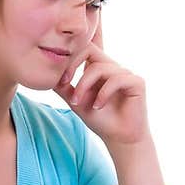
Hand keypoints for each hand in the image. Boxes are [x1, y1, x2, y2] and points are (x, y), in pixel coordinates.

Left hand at [51, 15, 149, 147]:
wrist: (119, 139)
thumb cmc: (100, 120)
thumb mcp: (76, 101)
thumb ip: (64, 87)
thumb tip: (47, 76)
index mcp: (99, 68)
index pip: (87, 46)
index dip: (71, 54)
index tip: (62, 79)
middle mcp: (113, 67)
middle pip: (90, 49)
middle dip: (74, 65)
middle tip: (65, 84)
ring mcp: (125, 73)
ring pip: (99, 68)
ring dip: (84, 85)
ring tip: (78, 103)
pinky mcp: (136, 82)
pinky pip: (116, 79)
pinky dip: (103, 93)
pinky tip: (98, 106)